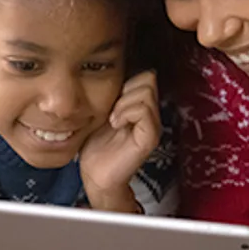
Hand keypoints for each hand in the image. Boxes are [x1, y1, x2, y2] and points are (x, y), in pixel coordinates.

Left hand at [80, 71, 159, 212]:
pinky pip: (144, 111)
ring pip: (146, 92)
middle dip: (125, 90)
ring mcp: (153, 125)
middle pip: (148, 79)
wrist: (96, 174)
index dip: (125, 82)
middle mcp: (151, 114)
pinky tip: (116, 124)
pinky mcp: (150, 137)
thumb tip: (113, 75)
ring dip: (123, 103)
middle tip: (113, 110)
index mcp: (141, 106)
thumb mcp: (102, 112)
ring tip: (113, 119)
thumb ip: (113, 96)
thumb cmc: (96, 146)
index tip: (111, 101)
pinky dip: (126, 113)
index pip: (145, 75)